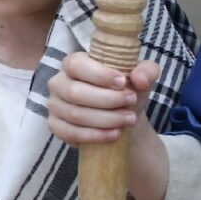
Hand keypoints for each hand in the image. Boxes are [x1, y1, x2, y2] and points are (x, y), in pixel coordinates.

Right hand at [47, 53, 171, 199]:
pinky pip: (66, 134)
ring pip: (71, 113)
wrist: (124, 127)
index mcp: (75, 65)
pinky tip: (113, 137)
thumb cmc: (129, 98)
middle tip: (132, 108)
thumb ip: (146, 72)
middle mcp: (59, 84)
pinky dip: (91, 136)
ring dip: (102, 119)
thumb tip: (141, 74)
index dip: (98, 74)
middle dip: (105, 101)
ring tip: (128, 123)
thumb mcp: (143, 83)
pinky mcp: (56, 130)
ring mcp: (54, 108)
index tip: (124, 84)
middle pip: (73, 91)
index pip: (76, 63)